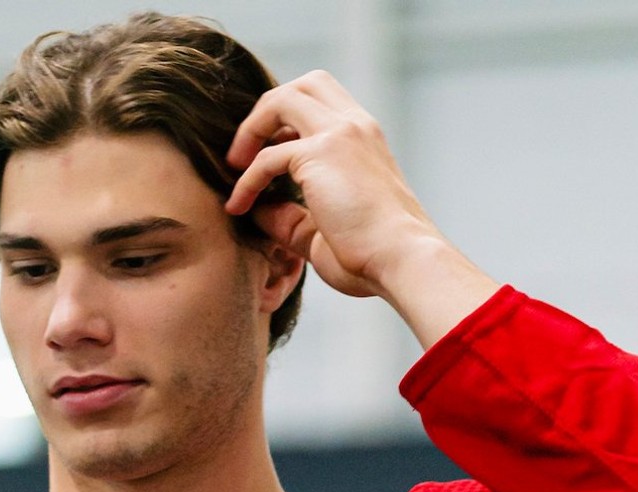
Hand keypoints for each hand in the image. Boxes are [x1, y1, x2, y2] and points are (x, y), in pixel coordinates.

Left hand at [226, 70, 496, 346]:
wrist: (403, 262)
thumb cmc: (373, 256)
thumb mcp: (324, 230)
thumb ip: (290, 217)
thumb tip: (255, 210)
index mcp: (366, 139)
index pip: (324, 101)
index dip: (288, 120)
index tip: (267, 154)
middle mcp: (356, 127)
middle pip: (305, 84)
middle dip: (267, 110)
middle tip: (246, 151)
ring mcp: (340, 134)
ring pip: (283, 100)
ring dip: (251, 129)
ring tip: (234, 167)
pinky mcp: (321, 154)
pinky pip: (267, 157)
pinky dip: (246, 180)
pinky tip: (238, 206)